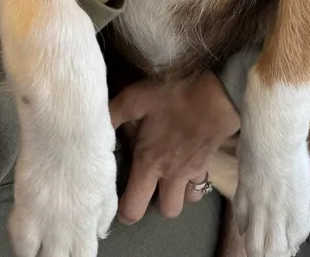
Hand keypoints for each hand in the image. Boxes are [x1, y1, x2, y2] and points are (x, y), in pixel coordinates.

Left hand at [110, 73, 239, 222]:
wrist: (216, 95)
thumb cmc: (173, 97)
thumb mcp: (135, 99)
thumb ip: (113, 114)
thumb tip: (93, 125)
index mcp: (149, 164)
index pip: (133, 209)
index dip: (124, 213)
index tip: (119, 203)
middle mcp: (171, 175)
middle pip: (167, 211)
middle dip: (157, 205)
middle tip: (149, 184)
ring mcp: (193, 170)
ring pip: (188, 199)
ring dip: (179, 192)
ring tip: (170, 175)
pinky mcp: (209, 161)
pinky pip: (203, 180)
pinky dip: (196, 176)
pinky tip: (189, 160)